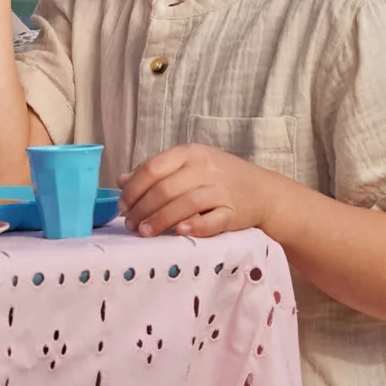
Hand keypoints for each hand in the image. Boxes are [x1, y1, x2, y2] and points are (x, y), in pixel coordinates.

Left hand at [119, 144, 281, 240]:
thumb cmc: (219, 178)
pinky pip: (213, 220)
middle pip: (165, 188)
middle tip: (130, 225)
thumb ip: (156, 172)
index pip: (153, 168)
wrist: (263, 191)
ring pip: (185, 204)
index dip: (133, 190)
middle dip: (142, 209)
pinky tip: (179, 233)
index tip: (123, 206)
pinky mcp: (235, 212)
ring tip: (145, 233)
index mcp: (190, 153)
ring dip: (161, 220)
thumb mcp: (188, 166)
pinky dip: (195, 226)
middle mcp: (205, 168)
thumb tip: (122, 180)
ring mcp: (221, 190)